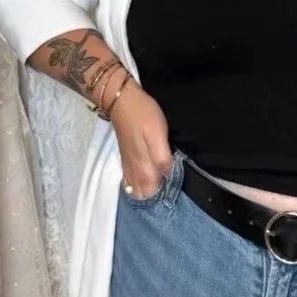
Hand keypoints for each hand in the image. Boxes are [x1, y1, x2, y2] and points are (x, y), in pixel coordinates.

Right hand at [110, 81, 172, 199]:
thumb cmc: (144, 115)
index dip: (164, 193)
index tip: (174, 189)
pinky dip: (137, 184)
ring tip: (158, 187)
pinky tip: (144, 181)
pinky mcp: (125, 157)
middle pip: (144, 193)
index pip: (154, 192)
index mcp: (144, 166)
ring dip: (146, 190)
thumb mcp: (159, 135)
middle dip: (155, 195)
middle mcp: (134, 169)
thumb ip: (163, 159)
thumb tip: (168, 175)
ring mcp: (128, 164)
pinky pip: (129, 179)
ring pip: (135, 187)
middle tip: (169, 189)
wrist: (122, 101)